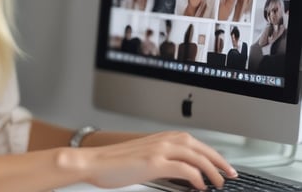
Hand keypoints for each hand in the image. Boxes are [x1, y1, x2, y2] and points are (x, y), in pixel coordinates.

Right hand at [78, 131, 236, 189]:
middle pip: (198, 146)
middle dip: (218, 159)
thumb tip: (178, 171)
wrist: (94, 161)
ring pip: (195, 155)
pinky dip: (196, 176)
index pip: (193, 141)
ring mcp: (158, 150)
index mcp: (159, 138)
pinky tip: (200, 186)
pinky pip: (184, 168)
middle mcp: (161, 140)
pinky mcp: (153, 163)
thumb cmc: (113, 162)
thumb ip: (160, 159)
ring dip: (211, 168)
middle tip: (230, 173)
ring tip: (219, 181)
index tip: (222, 164)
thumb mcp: (141, 157)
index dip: (211, 152)